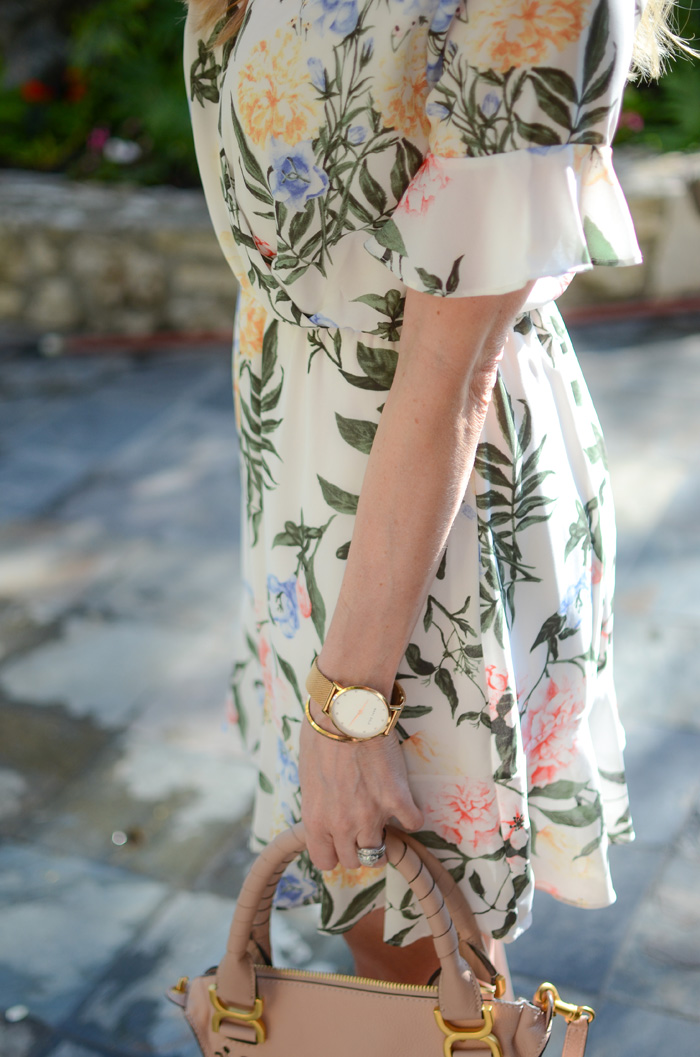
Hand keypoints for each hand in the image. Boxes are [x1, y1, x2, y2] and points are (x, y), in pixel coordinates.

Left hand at [299, 701, 423, 870]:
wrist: (345, 712)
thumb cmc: (321, 736)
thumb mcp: (308, 776)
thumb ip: (318, 803)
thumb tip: (325, 811)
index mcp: (316, 820)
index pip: (325, 861)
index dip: (334, 853)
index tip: (340, 843)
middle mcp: (343, 825)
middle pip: (355, 861)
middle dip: (358, 848)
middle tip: (363, 830)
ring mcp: (371, 815)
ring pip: (380, 853)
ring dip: (383, 840)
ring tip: (383, 822)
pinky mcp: (397, 799)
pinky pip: (412, 823)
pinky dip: (411, 816)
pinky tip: (405, 804)